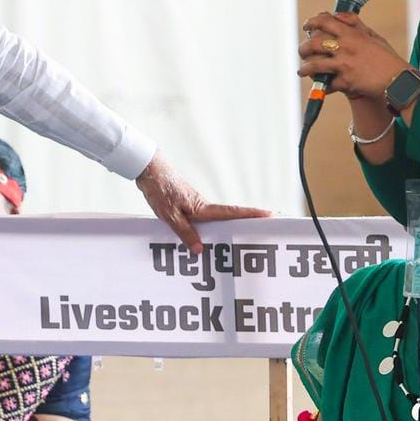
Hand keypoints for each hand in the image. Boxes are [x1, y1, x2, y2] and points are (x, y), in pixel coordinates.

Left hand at [135, 153, 268, 254]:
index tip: (270, 215)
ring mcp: (197, 206)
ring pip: (217, 221)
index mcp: (203, 207)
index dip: (251, 215)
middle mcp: (204, 206)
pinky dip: (210, 230)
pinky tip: (206, 240)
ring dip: (229, 228)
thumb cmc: (160, 189)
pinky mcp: (189, 207)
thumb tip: (199, 250)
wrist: (149, 170)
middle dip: (248, 223)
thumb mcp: (169, 215)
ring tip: (242, 241)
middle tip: (267, 230)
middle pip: (231, 217)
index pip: (232, 212)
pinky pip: (204, 221)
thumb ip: (184, 232)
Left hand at [297, 12, 409, 101]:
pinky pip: (328, 84)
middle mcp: (346, 47)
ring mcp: (345, 65)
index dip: (312, 22)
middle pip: (315, 43)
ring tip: (303, 71)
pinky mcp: (346, 82)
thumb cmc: (387, 58)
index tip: (307, 26)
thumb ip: (355, 25)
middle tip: (302, 52)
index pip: (325, 22)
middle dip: (304, 48)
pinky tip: (322, 86)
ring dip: (305, 69)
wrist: (398, 81)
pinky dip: (324, 86)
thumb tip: (339, 16)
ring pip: (315, 65)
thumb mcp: (373, 36)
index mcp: (352, 34)